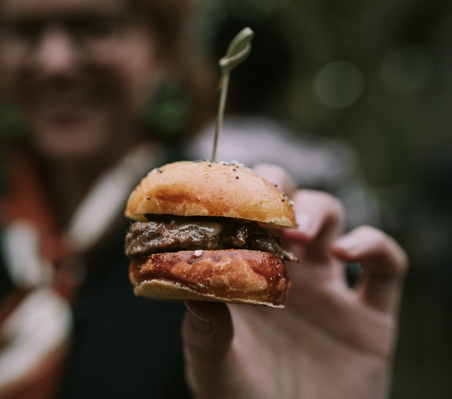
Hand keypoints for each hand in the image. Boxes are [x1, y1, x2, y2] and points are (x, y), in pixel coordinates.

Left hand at [183, 164, 406, 397]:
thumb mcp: (212, 369)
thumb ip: (204, 332)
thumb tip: (191, 287)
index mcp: (239, 278)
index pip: (232, 219)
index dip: (227, 199)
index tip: (218, 194)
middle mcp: (283, 274)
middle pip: (282, 202)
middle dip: (275, 188)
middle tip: (265, 205)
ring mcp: (327, 292)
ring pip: (330, 219)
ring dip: (316, 209)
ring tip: (298, 233)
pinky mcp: (369, 317)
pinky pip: (386, 265)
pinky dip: (374, 244)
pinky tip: (348, 252)